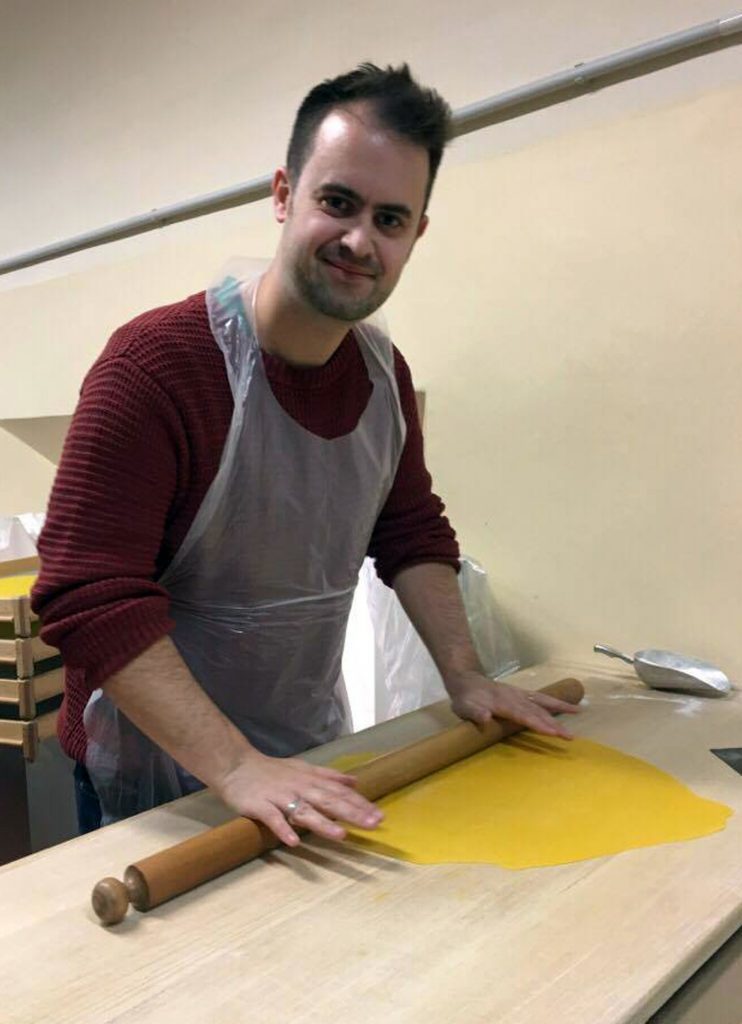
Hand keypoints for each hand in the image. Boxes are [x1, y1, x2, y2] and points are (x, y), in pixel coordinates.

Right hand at [215, 751, 382, 846]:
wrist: (236, 765)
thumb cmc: (273, 771)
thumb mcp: (304, 768)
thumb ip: (329, 776)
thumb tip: (355, 782)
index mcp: (310, 779)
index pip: (339, 792)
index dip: (360, 803)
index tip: (379, 815)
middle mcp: (299, 787)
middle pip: (328, 801)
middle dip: (351, 813)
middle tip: (373, 824)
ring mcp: (280, 797)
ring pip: (304, 811)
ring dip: (322, 823)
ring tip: (341, 835)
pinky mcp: (260, 806)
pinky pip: (273, 819)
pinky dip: (282, 829)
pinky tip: (293, 842)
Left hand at [446, 671, 577, 738]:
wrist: (466, 680)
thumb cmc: (465, 698)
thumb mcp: (463, 707)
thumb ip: (474, 712)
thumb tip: (484, 717)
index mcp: (502, 703)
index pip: (523, 715)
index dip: (537, 723)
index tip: (552, 732)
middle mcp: (515, 698)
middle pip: (537, 712)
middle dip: (554, 724)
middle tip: (569, 736)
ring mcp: (520, 695)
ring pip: (543, 704)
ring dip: (560, 711)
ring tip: (578, 715)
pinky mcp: (523, 695)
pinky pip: (543, 699)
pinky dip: (557, 703)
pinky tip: (572, 708)